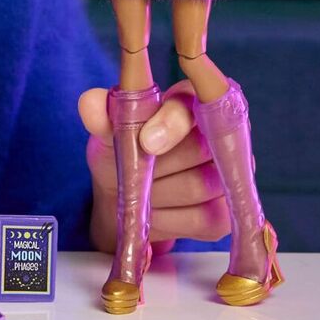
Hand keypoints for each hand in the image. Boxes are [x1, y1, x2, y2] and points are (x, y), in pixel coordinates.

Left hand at [79, 79, 228, 251]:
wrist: (123, 191)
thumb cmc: (121, 148)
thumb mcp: (106, 131)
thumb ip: (100, 114)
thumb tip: (90, 103)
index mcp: (188, 98)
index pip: (192, 104)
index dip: (170, 123)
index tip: (146, 142)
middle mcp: (219, 131)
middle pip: (199, 149)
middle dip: (157, 166)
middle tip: (133, 171)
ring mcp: (228, 171)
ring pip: (200, 186)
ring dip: (159, 194)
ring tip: (140, 190)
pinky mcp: (227, 209)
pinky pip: (203, 218)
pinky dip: (170, 220)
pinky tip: (155, 211)